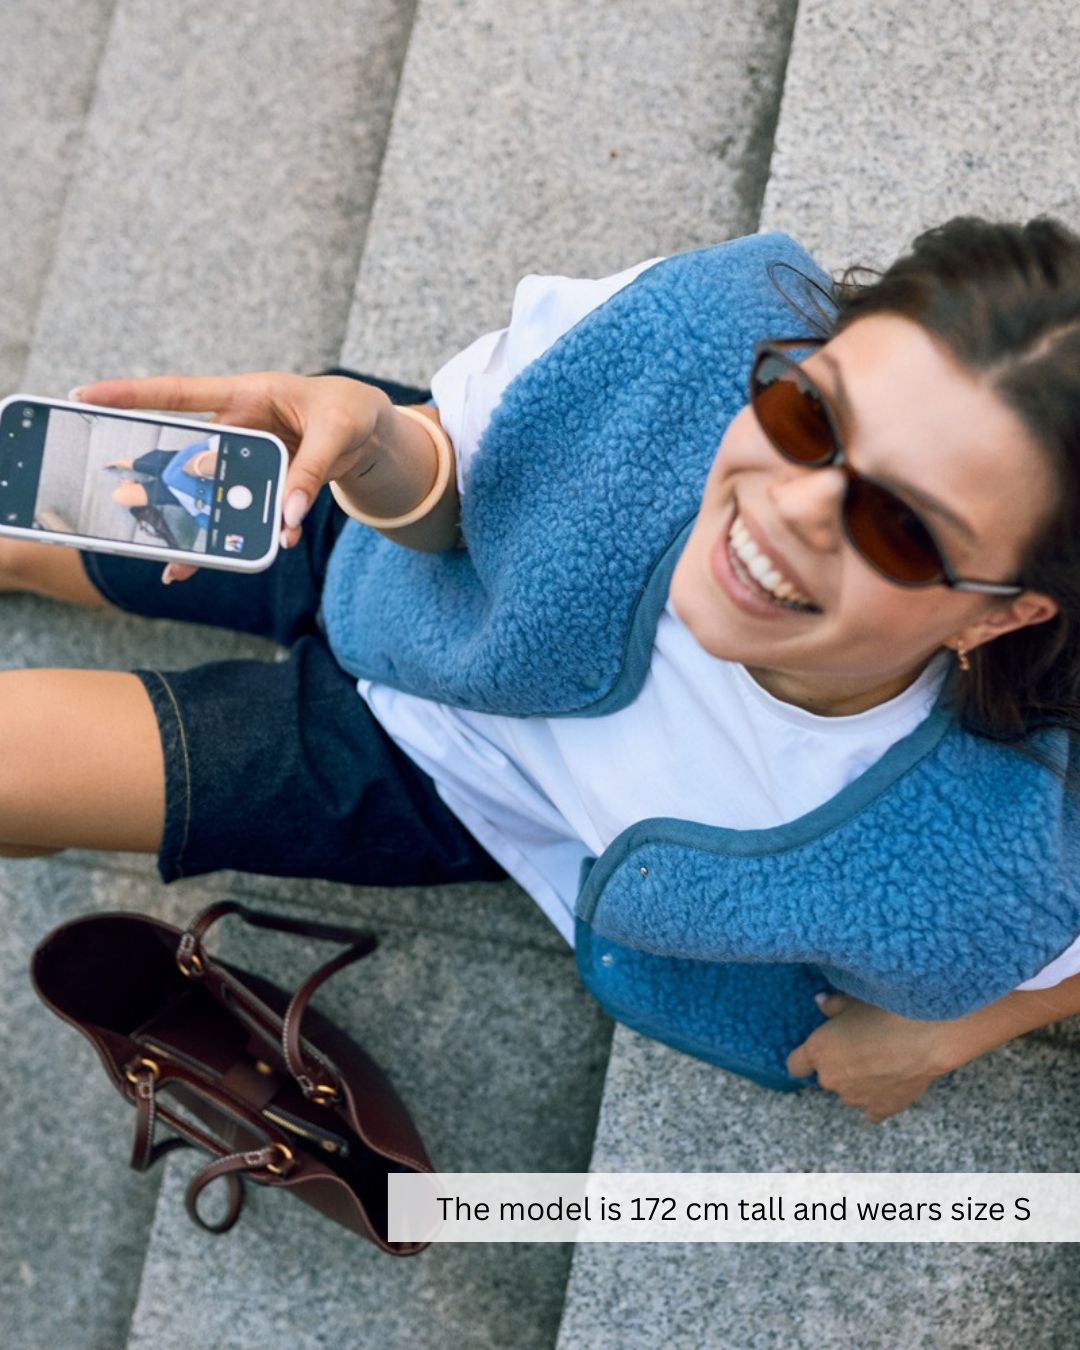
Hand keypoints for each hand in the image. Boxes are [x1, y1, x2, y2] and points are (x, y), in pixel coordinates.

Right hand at [71, 371, 390, 580]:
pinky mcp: (261, 485)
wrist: (370, 430)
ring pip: (208, 494)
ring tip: (178, 563)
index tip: (83, 394)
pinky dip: (241, 538)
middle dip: (156, 484)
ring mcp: (246, 459)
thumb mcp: (338, 433)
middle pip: (186, 458)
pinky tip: (237, 557)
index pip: (179, 393)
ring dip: (196, 528)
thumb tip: (289, 514)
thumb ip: (312, 470)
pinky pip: (242, 513)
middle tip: (124, 503)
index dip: (131, 393)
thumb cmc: (349, 412)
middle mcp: (237, 428)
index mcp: (247, 395)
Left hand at [786, 993, 952, 1122]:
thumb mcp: (853, 1000)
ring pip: (849, 1094)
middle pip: (826, 1078)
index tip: (817, 1051)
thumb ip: (832, 1005)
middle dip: (838, 1066)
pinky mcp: (881, 1109)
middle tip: (860, 1047)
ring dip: (857, 1083)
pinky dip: (877, 1101)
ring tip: (880, 1062)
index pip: (795, 1065)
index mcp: (818, 1051)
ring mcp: (856, 1098)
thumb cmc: (885, 1012)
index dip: (804, 1058)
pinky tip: (889, 1085)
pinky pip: (872, 1111)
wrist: (925, 1037)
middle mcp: (831, 1079)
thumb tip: (821, 1002)